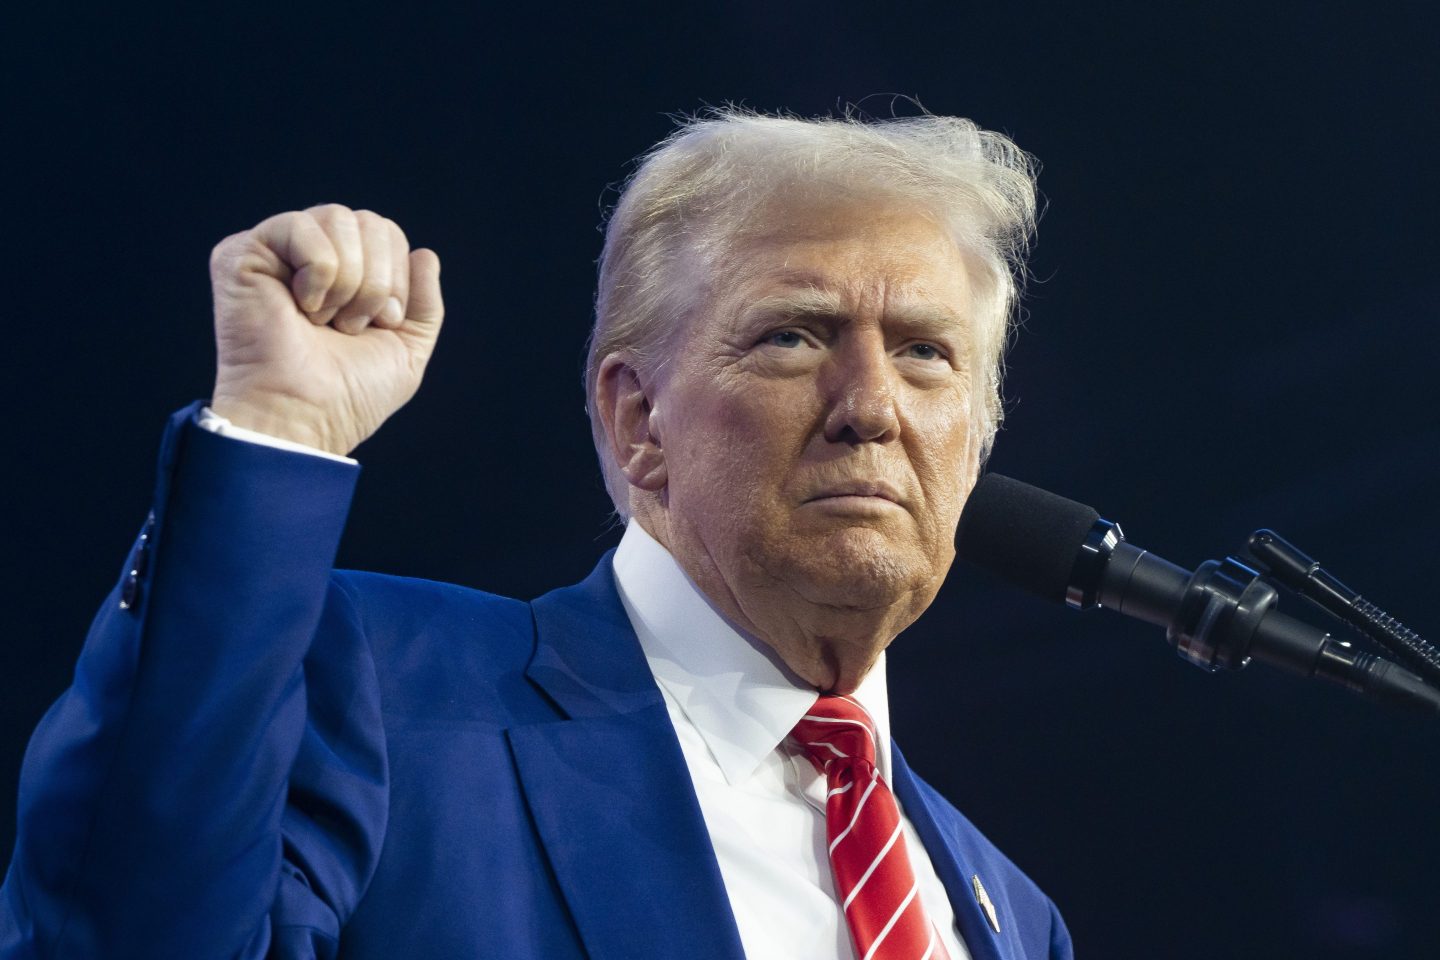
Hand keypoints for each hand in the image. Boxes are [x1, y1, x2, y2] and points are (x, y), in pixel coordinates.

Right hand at [208, 204, 443, 454]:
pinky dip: (318, 271)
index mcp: (346, 275)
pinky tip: (301, 307)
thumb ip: (425, 304)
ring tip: (326, 320)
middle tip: (352, 326)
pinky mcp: (242, 253)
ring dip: (350, 280)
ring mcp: (276, 252)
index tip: (382, 324)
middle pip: (371, 221)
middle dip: (378, 279)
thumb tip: (425, 253)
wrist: (306, 415)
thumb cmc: (349, 394)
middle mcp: (310, 257)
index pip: (389, 234)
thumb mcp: (407, 350)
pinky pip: (300, 225)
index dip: (397, 278)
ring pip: (340, 217)